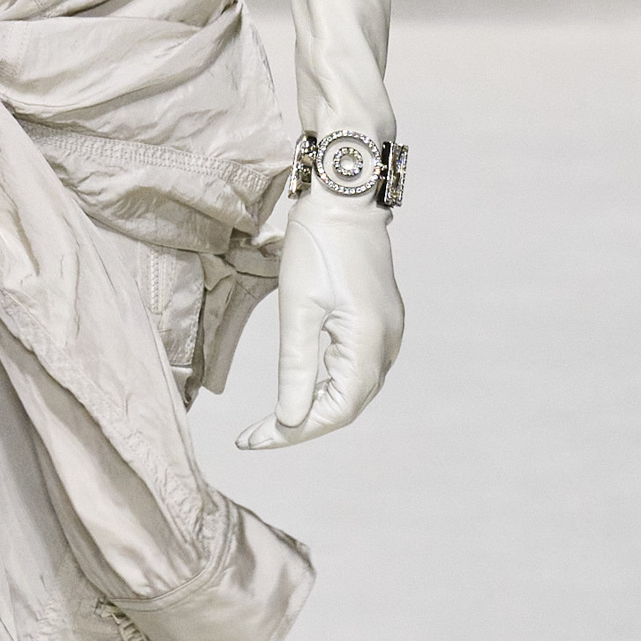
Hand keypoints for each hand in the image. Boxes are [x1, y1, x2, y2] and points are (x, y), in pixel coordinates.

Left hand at [237, 191, 403, 451]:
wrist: (344, 200)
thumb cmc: (317, 247)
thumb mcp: (297, 309)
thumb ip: (295, 369)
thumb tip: (289, 421)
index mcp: (369, 345)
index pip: (334, 412)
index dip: (292, 433)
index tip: (251, 440)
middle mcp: (387, 346)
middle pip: (346, 406)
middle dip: (301, 424)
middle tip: (256, 434)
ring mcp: (389, 334)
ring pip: (353, 389)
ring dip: (315, 406)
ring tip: (273, 418)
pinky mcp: (381, 322)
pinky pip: (357, 368)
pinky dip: (328, 384)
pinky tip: (303, 386)